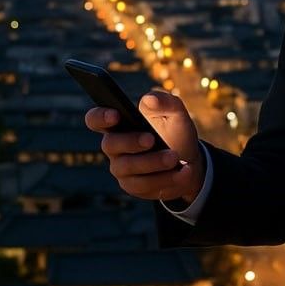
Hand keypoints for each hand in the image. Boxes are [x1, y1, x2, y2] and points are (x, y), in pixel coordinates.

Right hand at [83, 90, 204, 203]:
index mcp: (119, 124)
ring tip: (174, 158)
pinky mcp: (133, 186)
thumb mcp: (176, 114)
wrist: (189, 162)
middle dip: (131, 142)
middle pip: (110, 144)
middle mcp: (114, 147)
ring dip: (153, 162)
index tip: (116, 115)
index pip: (95, 119)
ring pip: (129, 167)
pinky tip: (183, 172)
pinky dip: (165, 178)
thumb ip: (165, 102)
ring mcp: (121, 168)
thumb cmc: (176, 133)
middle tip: (152, 139)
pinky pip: (143, 185)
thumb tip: (149, 99)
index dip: (100, 116)